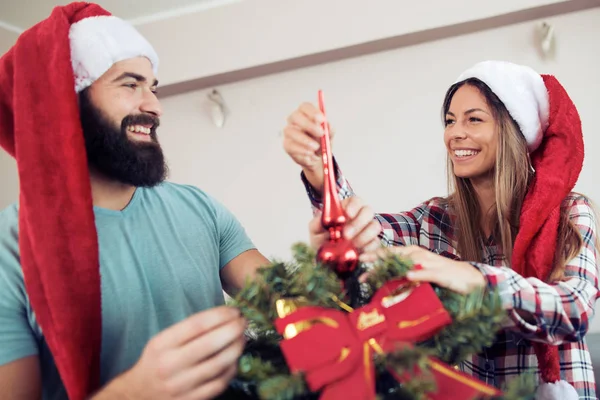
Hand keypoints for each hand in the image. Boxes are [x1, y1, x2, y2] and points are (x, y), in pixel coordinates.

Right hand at [108, 306, 245, 399]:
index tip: (235, 310)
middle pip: (210, 344)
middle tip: (244, 322)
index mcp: (162, 344)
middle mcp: (170, 365)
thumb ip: (189, 330)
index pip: (197, 325)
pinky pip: (219, 384)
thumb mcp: (163, 340)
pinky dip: (231, 370)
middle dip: (233, 330)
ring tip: (243, 338)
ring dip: (236, 349)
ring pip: (218, 365)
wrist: (138, 394)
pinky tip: (234, 360)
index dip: (220, 315)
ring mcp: (181, 386)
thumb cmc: (157, 360)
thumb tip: (225, 316)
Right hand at [282, 102, 334, 189]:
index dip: (312, 112)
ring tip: (316, 147)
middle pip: (295, 116)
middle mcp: (295, 120)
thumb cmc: (321, 142)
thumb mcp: (329, 136)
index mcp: (306, 114)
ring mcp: (289, 132)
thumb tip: (328, 125)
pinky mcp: (286, 144)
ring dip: (305, 140)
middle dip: (308, 125)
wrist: (316, 157)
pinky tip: (310, 153)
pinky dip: (302, 150)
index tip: (322, 120)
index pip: (305, 107)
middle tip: (321, 133)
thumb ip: (329, 130)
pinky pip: (290, 146)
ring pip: (290, 131)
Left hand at [309, 196, 380, 253]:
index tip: (347, 214)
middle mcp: (360, 217)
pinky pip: (377, 245)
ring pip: (375, 227)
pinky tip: (360, 257)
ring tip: (352, 246)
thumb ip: (317, 222)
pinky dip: (371, 252)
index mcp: (348, 208)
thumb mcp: (315, 229)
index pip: (356, 200)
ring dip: (365, 237)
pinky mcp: (371, 245)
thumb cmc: (322, 237)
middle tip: (346, 235)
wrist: (326, 256)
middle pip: (368, 211)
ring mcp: (368, 230)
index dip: (354, 206)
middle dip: (358, 223)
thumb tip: (324, 219)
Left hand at [360, 245, 485, 294]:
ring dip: (391, 268)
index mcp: (412, 255)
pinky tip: (408, 275)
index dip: (373, 255)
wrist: (470, 279)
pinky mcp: (442, 273)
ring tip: (375, 274)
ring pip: (407, 263)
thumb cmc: (442, 276)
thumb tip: (383, 285)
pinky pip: (428, 273)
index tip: (357, 260)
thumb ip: (403, 278)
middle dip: (376, 262)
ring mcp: (430, 263)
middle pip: (394, 257)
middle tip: (360, 270)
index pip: (389, 253)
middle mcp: (419, 255)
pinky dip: (419, 273)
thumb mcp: (419, 276)